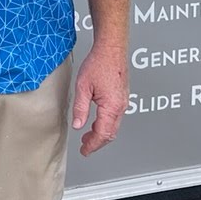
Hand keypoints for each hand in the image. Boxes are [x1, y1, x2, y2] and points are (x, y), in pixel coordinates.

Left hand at [71, 42, 127, 156]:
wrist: (111, 48)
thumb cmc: (99, 63)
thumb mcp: (83, 87)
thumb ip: (80, 108)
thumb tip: (77, 125)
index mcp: (111, 106)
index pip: (103, 134)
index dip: (93, 145)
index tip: (84, 151)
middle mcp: (120, 106)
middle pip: (111, 133)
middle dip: (97, 142)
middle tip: (85, 146)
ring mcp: (123, 101)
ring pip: (114, 125)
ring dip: (101, 133)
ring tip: (88, 136)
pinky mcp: (122, 96)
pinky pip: (116, 116)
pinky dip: (106, 124)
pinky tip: (97, 121)